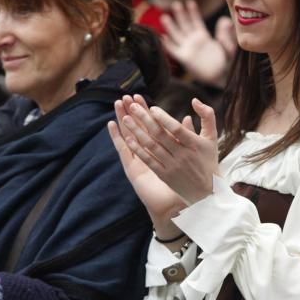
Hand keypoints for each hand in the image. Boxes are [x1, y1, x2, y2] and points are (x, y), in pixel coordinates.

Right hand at [108, 100, 186, 234]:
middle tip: (125, 95)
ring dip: (122, 119)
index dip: (144, 110)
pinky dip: (117, 137)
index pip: (149, 124)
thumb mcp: (185, 154)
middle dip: (131, 111)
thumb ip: (185, 136)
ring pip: (127, 135)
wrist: (172, 204)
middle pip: (136, 127)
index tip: (139, 96)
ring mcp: (136, 160)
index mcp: (157, 148)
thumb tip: (187, 118)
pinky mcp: (132, 168)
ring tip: (117, 104)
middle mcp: (145, 153)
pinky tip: (112, 125)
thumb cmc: (181, 182)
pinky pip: (123, 150)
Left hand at [112, 94, 218, 205]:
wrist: (207, 192)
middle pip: (160, 135)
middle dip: (144, 119)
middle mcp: (183, 155)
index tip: (152, 107)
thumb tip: (194, 100)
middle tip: (132, 106)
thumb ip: (207, 116)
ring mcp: (172, 166)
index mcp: (194, 145)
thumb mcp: (212, 138)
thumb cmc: (208, 161)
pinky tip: (128, 139)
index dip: (164, 118)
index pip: (176, 129)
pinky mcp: (164, 175)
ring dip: (137, 131)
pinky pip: (149, 160)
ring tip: (126, 119)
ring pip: (151, 146)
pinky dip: (138, 149)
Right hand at [160, 0, 233, 87]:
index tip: (190, 2)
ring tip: (165, 17)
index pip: (196, 21)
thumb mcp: (229, 47)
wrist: (222, 78)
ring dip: (170, 26)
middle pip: (184, 25)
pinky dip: (167, 44)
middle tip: (175, 4)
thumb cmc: (228, 63)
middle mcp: (194, 41)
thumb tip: (225, 20)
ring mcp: (188, 49)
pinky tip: (162, 36)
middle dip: (180, 15)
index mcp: (204, 36)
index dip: (193, 12)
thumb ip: (226, 36)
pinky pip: (173, 50)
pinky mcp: (184, 59)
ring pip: (177, 35)